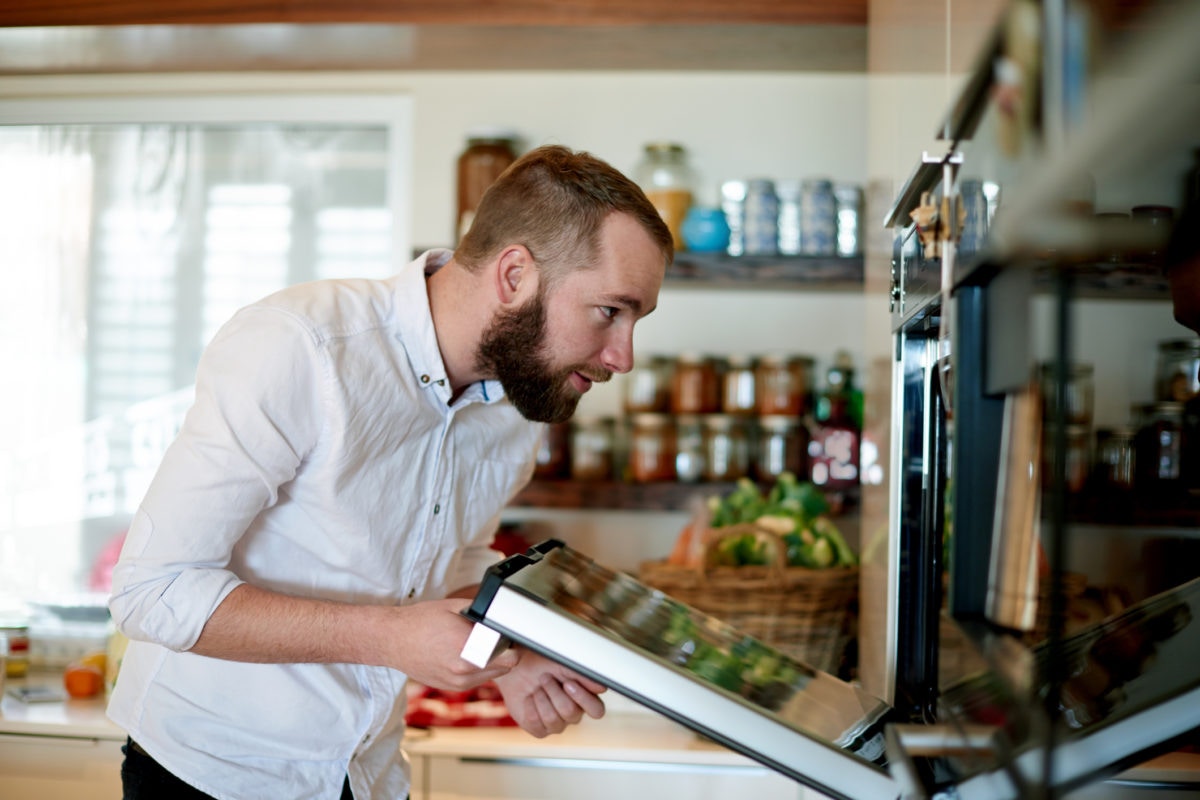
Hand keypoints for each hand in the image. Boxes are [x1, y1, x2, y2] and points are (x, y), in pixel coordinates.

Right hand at [385, 598, 518, 690]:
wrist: (392, 640)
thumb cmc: (421, 621)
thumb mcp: (456, 607)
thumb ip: (482, 615)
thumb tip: (502, 620)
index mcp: (468, 648)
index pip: (511, 656)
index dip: (512, 643)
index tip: (508, 634)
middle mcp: (464, 670)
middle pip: (505, 667)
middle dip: (503, 652)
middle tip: (493, 637)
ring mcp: (457, 682)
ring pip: (492, 675)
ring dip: (492, 662)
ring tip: (476, 645)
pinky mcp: (451, 687)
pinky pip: (477, 679)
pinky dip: (478, 668)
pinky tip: (464, 654)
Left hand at [494, 648, 606, 737]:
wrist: (516, 669)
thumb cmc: (542, 664)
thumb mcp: (563, 665)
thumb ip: (583, 676)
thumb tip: (602, 688)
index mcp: (585, 698)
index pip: (596, 711)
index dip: (583, 698)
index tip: (568, 683)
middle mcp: (573, 714)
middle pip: (571, 713)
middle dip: (554, 692)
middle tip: (545, 678)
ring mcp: (557, 724)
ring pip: (553, 719)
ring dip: (541, 697)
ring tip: (536, 686)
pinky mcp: (539, 730)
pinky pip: (536, 724)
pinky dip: (529, 706)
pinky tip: (529, 698)